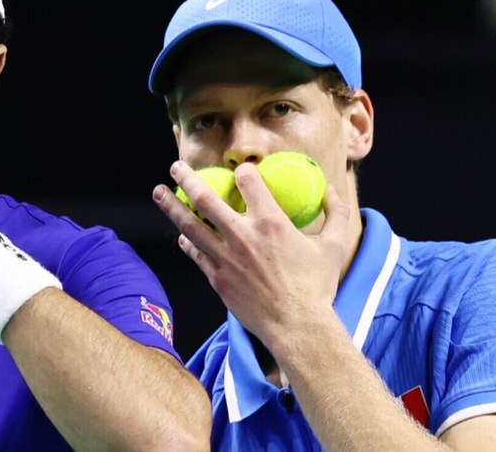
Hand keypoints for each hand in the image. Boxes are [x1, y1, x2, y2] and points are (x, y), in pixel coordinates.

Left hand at [152, 161, 350, 350]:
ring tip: (159, 192)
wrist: (297, 327)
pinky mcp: (217, 278)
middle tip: (175, 167)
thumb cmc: (317, 287)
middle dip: (186, 178)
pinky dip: (186, 242)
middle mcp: (242, 235)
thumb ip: (336, 212)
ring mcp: (225, 258)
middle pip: (205, 198)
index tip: (241, 171)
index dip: (243, 171)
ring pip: (190, 225)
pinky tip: (182, 236)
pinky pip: (195, 254)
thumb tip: (333, 190)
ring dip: (172, 206)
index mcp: (270, 222)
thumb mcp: (335, 245)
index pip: (247, 181)